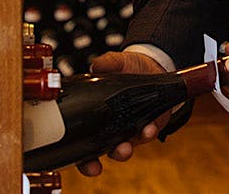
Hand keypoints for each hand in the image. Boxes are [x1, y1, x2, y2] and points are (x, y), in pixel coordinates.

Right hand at [75, 50, 165, 177]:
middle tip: (95, 165)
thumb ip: (108, 63)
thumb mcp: (117, 62)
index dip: (75, 156)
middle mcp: (108, 128)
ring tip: (125, 147)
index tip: (74, 163)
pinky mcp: (148, 125)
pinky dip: (147, 133)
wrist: (154, 65)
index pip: (77, 142)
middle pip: (95, 152)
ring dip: (122, 151)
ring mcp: (128, 129)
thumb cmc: (129, 67)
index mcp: (94, 115)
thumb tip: (97, 65)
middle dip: (94, 163)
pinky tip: (148, 128)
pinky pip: (146, 135)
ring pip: (122, 149)